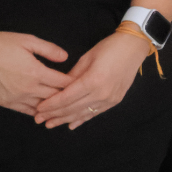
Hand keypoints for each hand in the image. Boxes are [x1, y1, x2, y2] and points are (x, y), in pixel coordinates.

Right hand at [0, 31, 69, 115]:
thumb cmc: (2, 44)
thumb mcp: (28, 40)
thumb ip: (48, 49)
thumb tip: (65, 57)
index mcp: (35, 72)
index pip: (61, 83)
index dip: (73, 83)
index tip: (82, 83)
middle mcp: (27, 88)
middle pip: (54, 97)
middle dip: (66, 97)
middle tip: (77, 97)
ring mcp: (16, 98)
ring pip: (41, 108)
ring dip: (52, 107)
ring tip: (63, 106)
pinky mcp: (6, 103)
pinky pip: (26, 111)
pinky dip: (37, 111)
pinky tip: (44, 111)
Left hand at [33, 32, 148, 129]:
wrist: (133, 48)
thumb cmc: (109, 48)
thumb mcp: (87, 57)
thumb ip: (73, 75)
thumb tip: (59, 88)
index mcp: (93, 80)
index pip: (66, 97)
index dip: (51, 105)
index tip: (38, 109)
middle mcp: (101, 93)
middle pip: (72, 108)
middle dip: (54, 115)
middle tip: (38, 119)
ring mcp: (109, 99)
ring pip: (82, 114)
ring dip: (65, 120)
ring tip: (50, 124)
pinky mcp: (114, 101)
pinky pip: (95, 113)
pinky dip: (82, 119)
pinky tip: (71, 124)